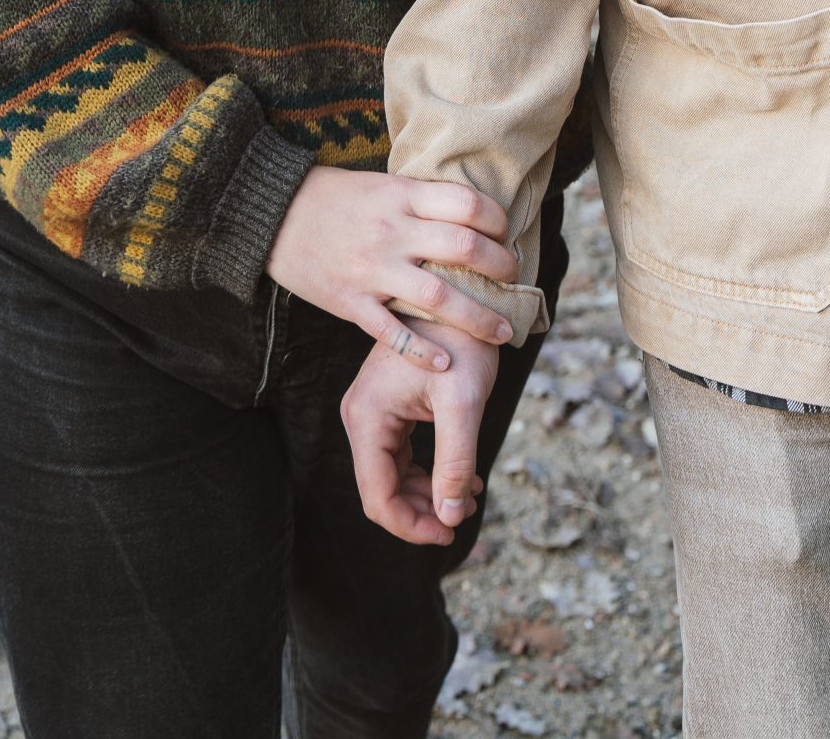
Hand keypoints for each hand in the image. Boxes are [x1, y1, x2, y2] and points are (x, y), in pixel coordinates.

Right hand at [266, 167, 518, 364]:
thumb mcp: (383, 184)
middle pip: (463, 249)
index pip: (467, 205)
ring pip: (439, 297)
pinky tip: (446, 363)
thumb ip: (422, 200)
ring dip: (478, 317)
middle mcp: (392, 231)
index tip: (505, 235)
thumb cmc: (336, 198)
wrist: (274, 215)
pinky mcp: (352, 303)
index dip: (497, 222)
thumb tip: (473, 214)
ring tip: (501, 331)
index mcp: (402, 196)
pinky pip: (395, 333)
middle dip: (498, 268)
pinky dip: (424, 352)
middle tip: (513, 280)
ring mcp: (372, 269)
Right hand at [342, 322, 500, 544]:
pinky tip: (463, 477)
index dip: (411, 526)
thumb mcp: (464, 403)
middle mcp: (361, 416)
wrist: (464, 297)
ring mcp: (374, 413)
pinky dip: (431, 473)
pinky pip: (402, 458)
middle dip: (422, 511)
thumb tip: (450, 518)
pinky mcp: (389, 411)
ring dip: (429, 494)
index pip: (377, 495)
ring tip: (469, 495)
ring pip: (394, 477)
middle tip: (463, 514)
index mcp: (367, 415)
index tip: (448, 532)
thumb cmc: (462, 343)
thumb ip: (455, 462)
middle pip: (382, 489)